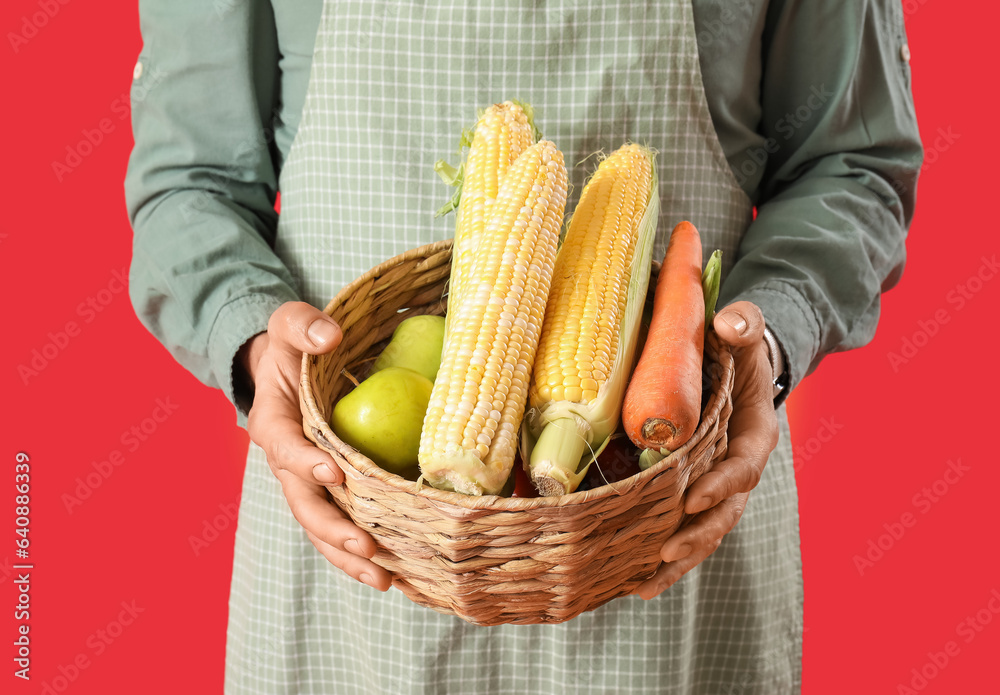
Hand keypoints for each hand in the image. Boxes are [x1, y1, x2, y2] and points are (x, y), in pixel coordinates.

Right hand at [241, 301, 391, 590]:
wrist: (286, 367)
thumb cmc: (292, 344)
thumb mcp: (290, 322)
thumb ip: (303, 325)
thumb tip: (328, 337)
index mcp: (273, 422)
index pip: (285, 447)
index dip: (306, 463)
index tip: (335, 474)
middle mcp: (287, 461)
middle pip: (305, 504)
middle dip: (334, 531)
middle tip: (368, 548)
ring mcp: (307, 481)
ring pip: (322, 526)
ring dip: (349, 556)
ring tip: (385, 579)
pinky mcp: (328, 490)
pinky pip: (342, 524)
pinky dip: (361, 552)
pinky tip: (395, 572)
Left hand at [636, 301, 778, 598]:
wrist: (734, 364)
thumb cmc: (737, 348)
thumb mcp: (744, 332)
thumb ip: (743, 325)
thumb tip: (731, 322)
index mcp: (754, 436)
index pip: (741, 468)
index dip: (720, 486)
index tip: (692, 499)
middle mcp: (737, 470)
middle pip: (722, 514)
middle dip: (694, 537)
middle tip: (663, 554)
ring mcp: (715, 486)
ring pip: (701, 531)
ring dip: (676, 560)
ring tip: (644, 585)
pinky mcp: (692, 492)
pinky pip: (680, 527)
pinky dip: (661, 555)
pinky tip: (633, 579)